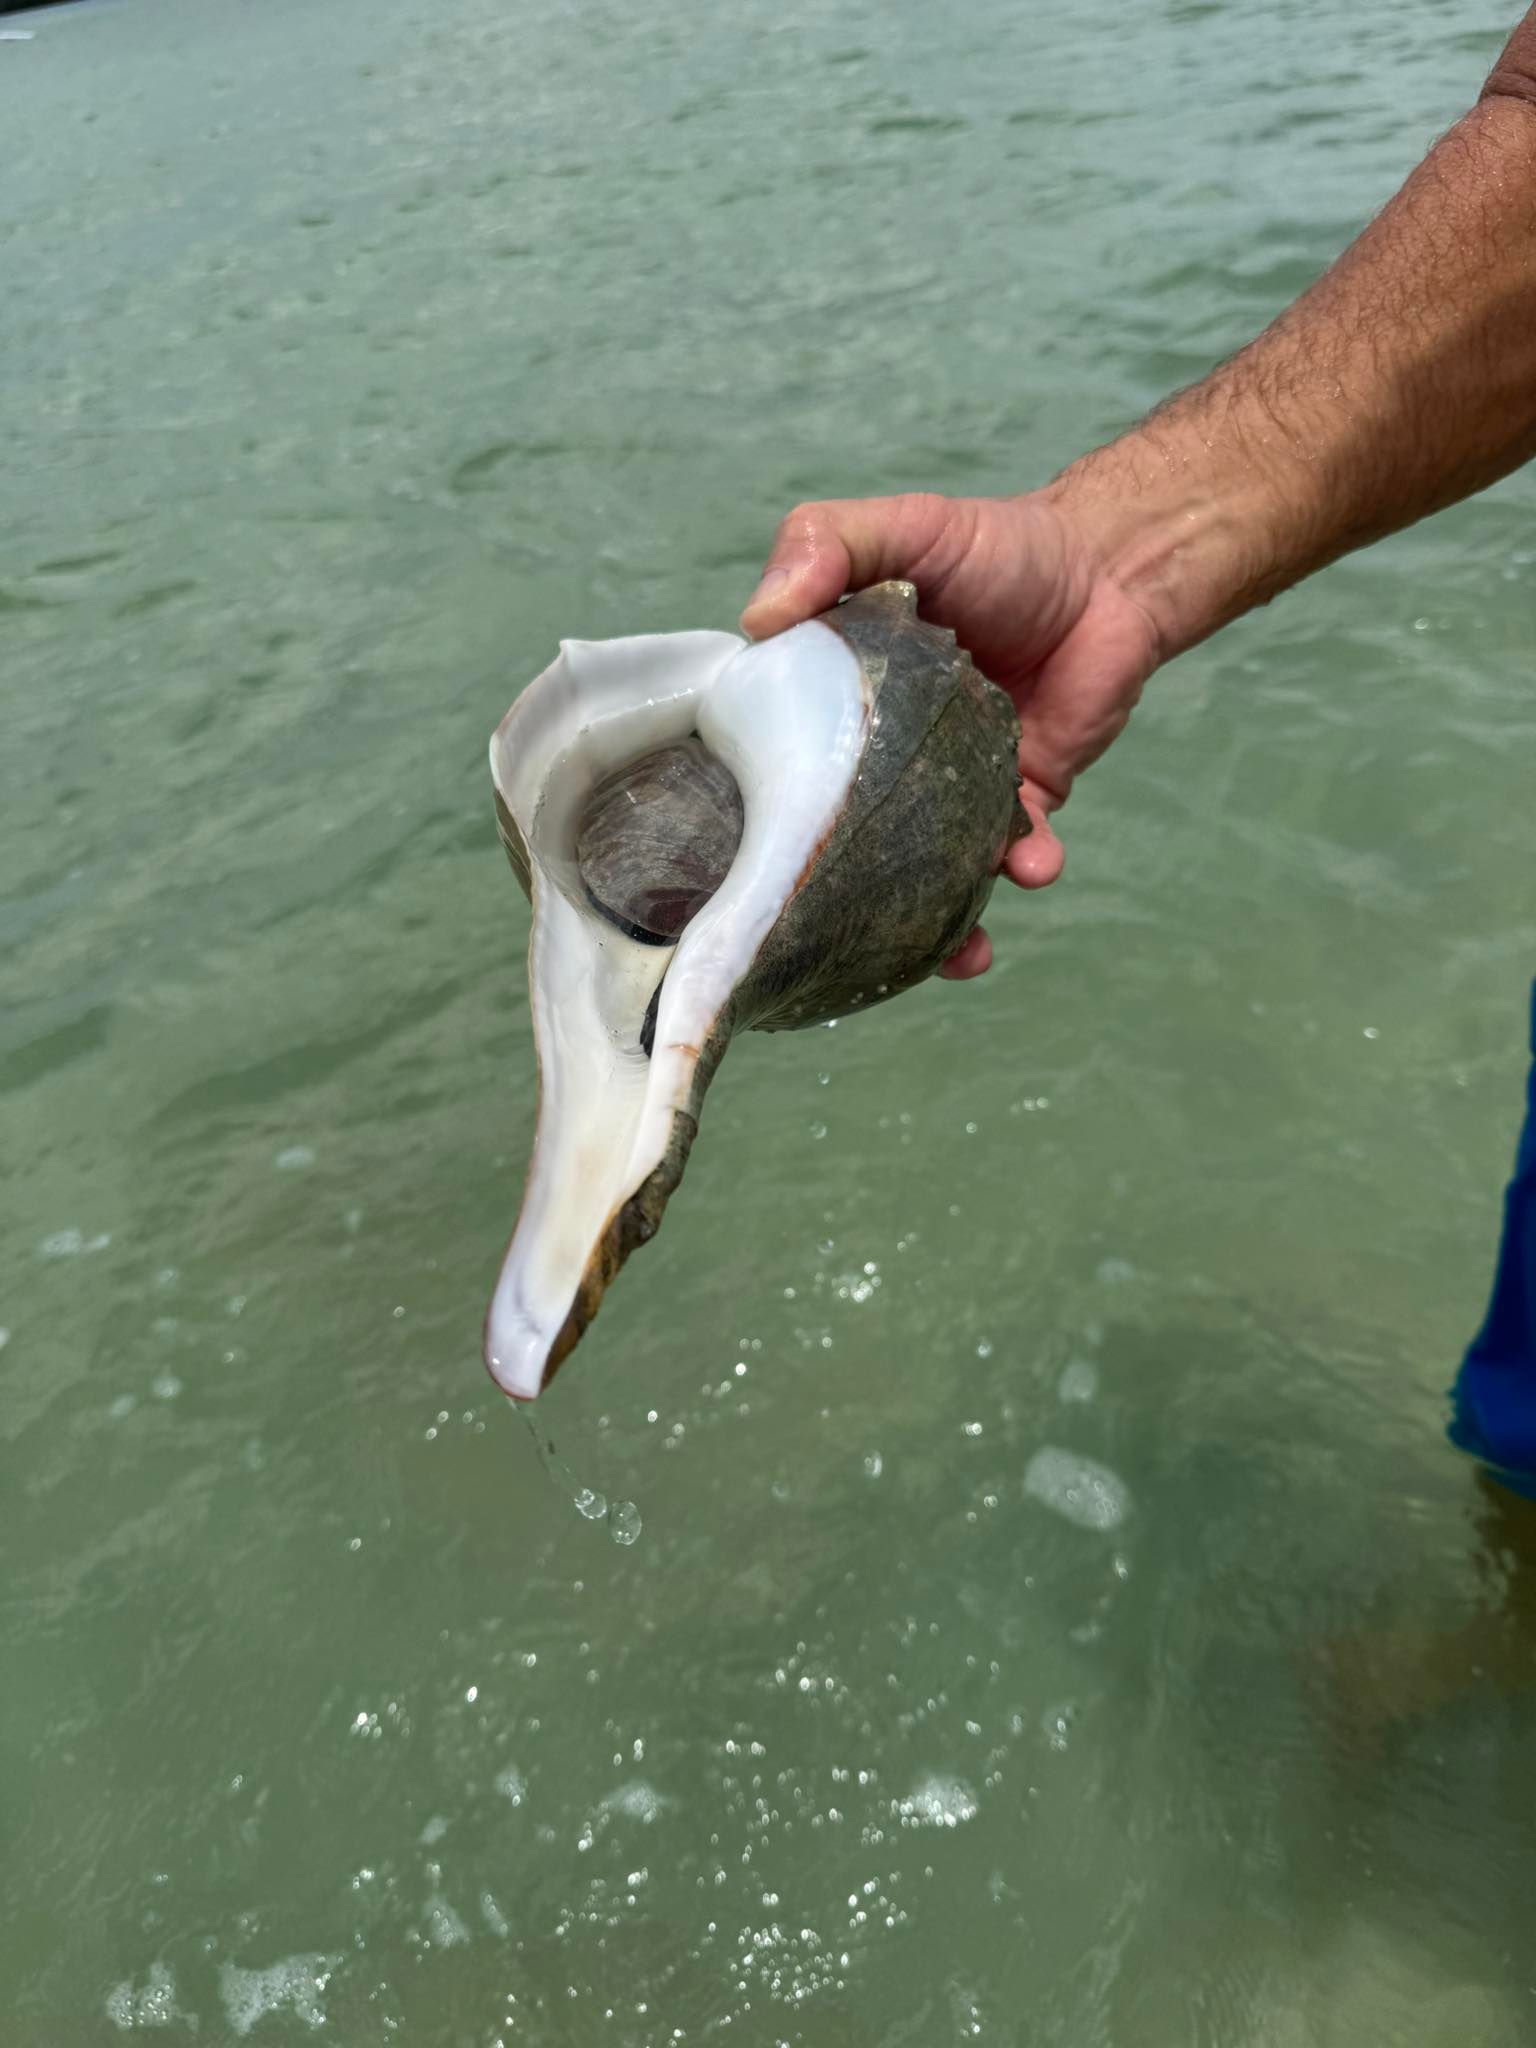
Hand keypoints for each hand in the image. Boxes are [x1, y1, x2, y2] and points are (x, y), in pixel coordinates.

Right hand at [739, 490, 1162, 977]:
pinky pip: (1012, 855)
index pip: (775, 763)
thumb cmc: (997, 548)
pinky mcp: (1018, 801)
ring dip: (939, 923)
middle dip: (838, 904)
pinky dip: (1022, 868)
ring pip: (927, 873)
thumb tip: (757, 618)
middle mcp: (881, 757)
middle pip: (846, 841)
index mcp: (834, 700)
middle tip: (829, 943)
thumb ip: (827, 545)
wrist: (1112, 571)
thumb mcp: (902, 528)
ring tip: (955, 948)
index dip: (750, 812)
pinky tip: (1031, 865)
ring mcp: (949, 788)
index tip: (731, 869)